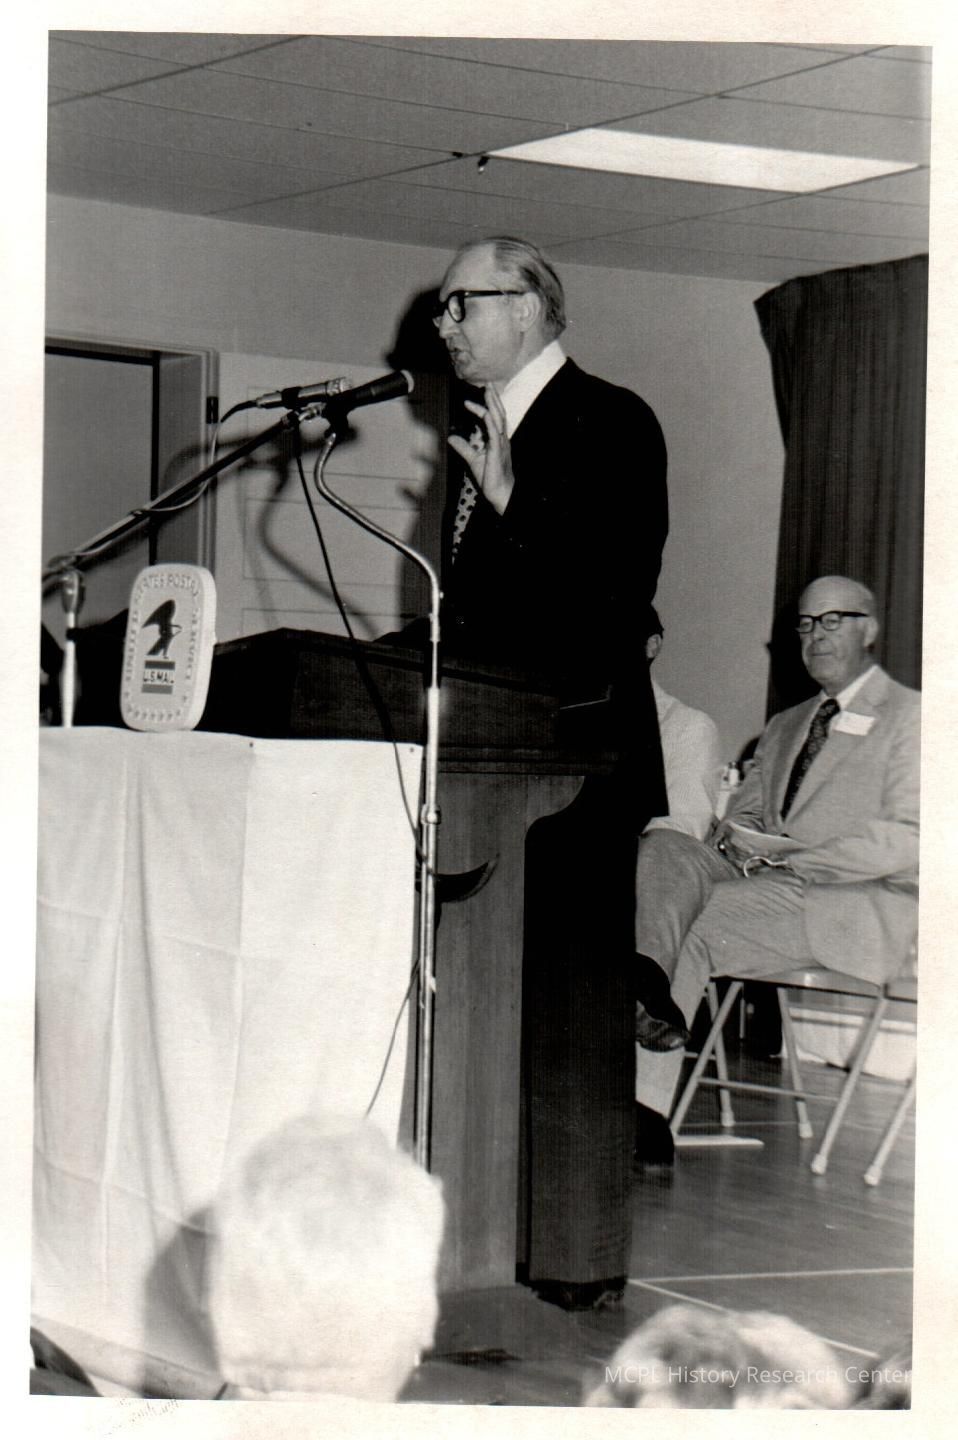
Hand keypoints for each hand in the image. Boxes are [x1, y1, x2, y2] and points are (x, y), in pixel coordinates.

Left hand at [447, 387, 514, 514]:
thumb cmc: (490, 478)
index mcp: (497, 440)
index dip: (485, 407)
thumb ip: (464, 447)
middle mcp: (502, 439)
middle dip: (493, 398)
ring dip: (492, 403)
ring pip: (498, 418)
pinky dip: (488, 420)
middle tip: (488, 384)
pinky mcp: (498, 450)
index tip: (470, 400)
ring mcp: (501, 443)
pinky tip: (483, 411)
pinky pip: (495, 432)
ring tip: (487, 390)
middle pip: (499, 414)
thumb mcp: (473, 459)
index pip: (493, 419)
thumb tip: (451, 437)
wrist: (501, 493)